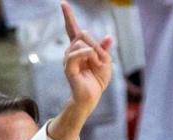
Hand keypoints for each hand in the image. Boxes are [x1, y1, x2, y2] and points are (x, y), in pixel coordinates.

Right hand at [60, 1, 112, 116]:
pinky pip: (75, 54)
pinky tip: (92, 58)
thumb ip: (104, 49)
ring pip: (80, 42)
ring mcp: (68, 59)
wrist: (91, 97)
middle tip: (101, 60)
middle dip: (96, 44)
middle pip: (82, 33)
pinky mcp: (68, 68)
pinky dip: (86, 53)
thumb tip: (109, 36)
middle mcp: (71, 52)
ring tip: (97, 64)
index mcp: (79, 48)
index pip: (72, 29)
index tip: (63, 3)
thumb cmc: (97, 80)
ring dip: (94, 51)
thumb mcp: (106, 61)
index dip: (68, 16)